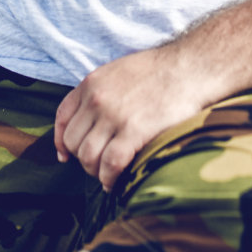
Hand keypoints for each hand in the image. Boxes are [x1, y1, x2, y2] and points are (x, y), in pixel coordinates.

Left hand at [54, 46, 210, 191]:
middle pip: (73, 141)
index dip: (61, 140)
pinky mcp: (133, 132)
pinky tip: (115, 183)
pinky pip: (109, 165)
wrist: (190, 68)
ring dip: (95, 171)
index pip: (62, 117)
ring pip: (87, 156)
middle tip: (98, 165)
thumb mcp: (119, 71)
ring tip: (107, 175)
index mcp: (92, 83)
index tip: (66, 155)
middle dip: (82, 158)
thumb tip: (93, 118)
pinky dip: (109, 179)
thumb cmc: (160, 72)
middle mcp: (97, 99)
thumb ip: (102, 91)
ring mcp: (113, 116)